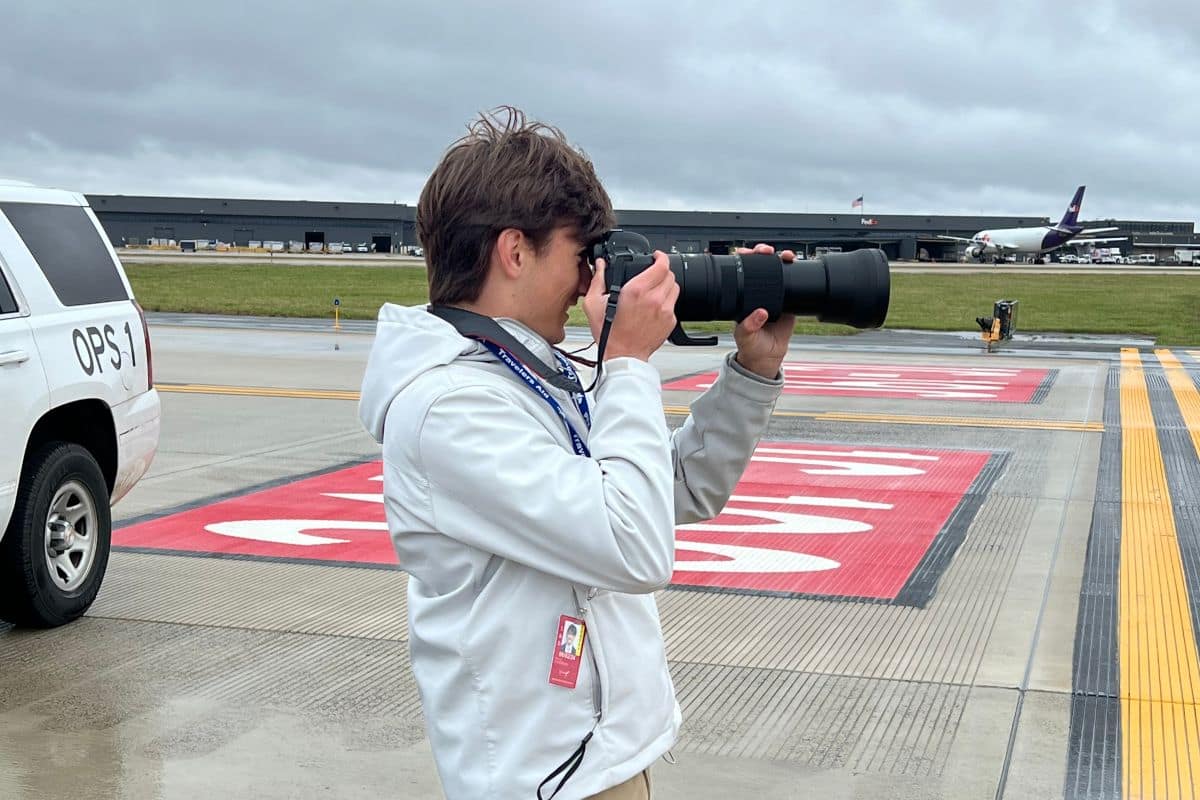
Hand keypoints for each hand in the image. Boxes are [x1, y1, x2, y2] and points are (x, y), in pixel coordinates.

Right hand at [582, 253, 678, 361]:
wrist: (623, 356)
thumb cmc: (609, 334)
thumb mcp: (594, 304)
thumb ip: (598, 280)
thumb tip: (600, 265)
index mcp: (637, 291)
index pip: (661, 265)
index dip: (661, 257)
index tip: (656, 256)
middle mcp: (654, 299)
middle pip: (669, 274)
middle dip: (661, 271)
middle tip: (652, 274)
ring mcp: (665, 311)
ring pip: (674, 288)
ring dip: (666, 285)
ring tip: (654, 290)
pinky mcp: (670, 321)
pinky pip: (673, 304)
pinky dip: (666, 302)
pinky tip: (654, 306)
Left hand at [733, 243, 796, 378]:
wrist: (767, 356)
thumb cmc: (751, 345)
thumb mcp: (745, 336)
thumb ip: (749, 326)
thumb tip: (759, 313)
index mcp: (743, 296)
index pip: (742, 272)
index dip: (744, 259)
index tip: (747, 254)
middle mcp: (758, 292)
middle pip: (760, 266)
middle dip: (763, 253)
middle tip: (766, 251)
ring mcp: (775, 295)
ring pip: (778, 271)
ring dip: (781, 259)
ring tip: (785, 256)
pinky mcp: (789, 302)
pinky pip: (794, 284)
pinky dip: (796, 273)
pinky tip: (796, 266)